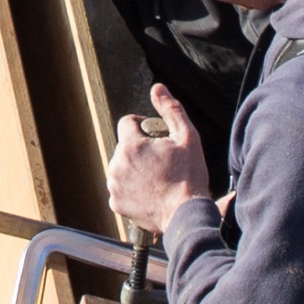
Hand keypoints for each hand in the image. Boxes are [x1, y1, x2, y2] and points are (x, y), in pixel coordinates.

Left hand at [103, 85, 212, 228]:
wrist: (186, 215)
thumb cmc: (189, 176)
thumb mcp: (187, 137)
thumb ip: (170, 109)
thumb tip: (158, 88)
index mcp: (130, 145)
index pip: (128, 123)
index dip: (144, 128)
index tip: (157, 139)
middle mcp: (116, 164)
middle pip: (125, 146)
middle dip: (140, 150)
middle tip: (162, 162)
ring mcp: (115, 185)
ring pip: (122, 167)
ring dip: (135, 169)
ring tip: (158, 179)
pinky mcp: (116, 204)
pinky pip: (121, 188)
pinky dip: (132, 189)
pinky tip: (151, 193)